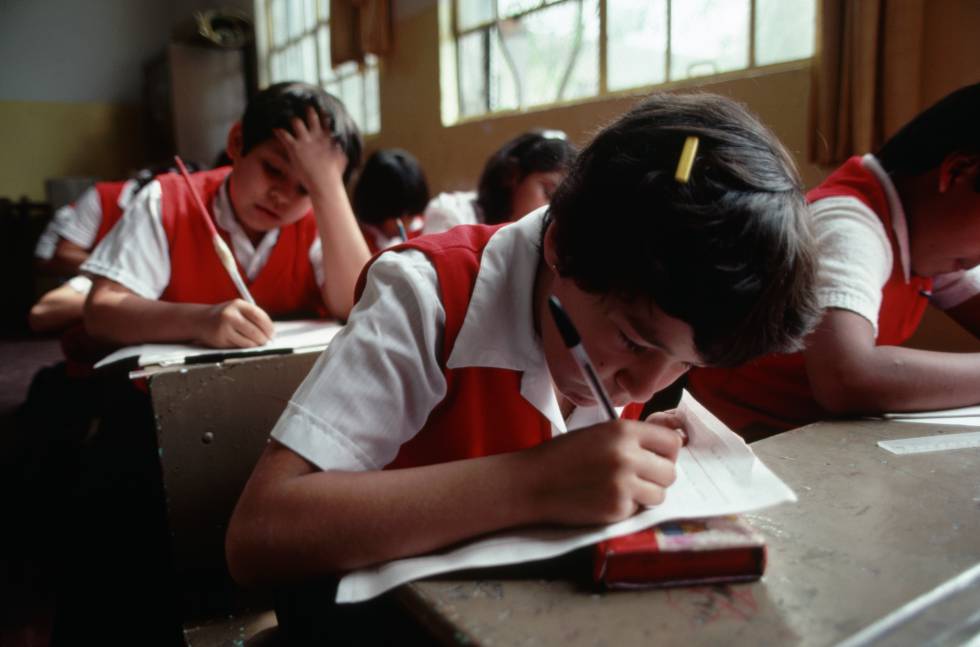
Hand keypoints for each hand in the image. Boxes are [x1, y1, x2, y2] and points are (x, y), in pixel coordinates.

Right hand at [197, 299, 274, 347]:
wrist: (201, 320)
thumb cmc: (225, 316)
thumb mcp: (238, 309)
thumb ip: (253, 317)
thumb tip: (271, 332)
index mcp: (238, 304)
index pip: (259, 316)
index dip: (269, 327)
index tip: (273, 333)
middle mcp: (230, 314)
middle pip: (254, 331)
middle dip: (264, 339)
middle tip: (267, 342)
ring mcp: (224, 327)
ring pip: (248, 341)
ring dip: (256, 345)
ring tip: (257, 343)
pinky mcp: (220, 339)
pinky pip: (239, 347)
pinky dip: (245, 347)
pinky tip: (244, 343)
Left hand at [274, 105, 346, 196]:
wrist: (325, 183)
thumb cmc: (334, 175)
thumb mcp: (341, 160)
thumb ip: (340, 151)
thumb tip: (340, 148)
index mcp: (328, 138)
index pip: (326, 120)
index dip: (322, 114)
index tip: (320, 108)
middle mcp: (316, 136)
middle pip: (311, 116)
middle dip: (308, 112)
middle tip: (303, 107)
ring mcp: (305, 141)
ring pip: (296, 122)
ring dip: (293, 121)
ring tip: (287, 117)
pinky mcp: (295, 148)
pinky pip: (284, 135)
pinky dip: (279, 132)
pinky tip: (275, 129)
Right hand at [524, 416, 683, 525]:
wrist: (533, 482)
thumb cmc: (564, 456)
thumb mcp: (599, 433)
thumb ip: (632, 438)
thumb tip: (669, 447)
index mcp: (623, 431)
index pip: (672, 442)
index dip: (666, 452)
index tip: (657, 458)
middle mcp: (627, 456)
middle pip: (670, 472)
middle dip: (657, 477)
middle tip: (637, 478)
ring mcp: (623, 484)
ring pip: (660, 494)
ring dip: (646, 495)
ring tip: (622, 489)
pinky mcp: (617, 508)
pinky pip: (639, 510)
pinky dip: (627, 508)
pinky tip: (606, 499)